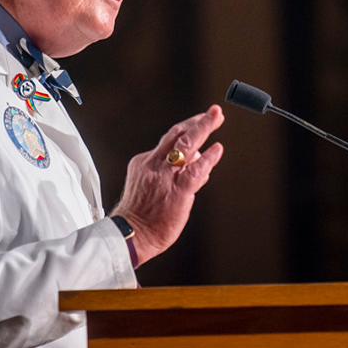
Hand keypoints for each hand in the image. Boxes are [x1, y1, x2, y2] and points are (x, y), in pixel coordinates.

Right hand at [110, 105, 224, 264]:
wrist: (130, 235)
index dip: (186, 129)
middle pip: (176, 135)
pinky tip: (217, 149)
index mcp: (144, 163)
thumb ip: (170, 173)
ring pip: (186, 145)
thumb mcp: (147, 186)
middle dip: (196, 121)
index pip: (168, 141)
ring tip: (216, 117)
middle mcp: (154, 165)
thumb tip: (195, 162)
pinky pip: (196, 170)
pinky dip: (208, 158)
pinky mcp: (178, 191)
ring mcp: (165, 176)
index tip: (197, 122)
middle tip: (213, 112)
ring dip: (203, 128)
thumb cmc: (139, 215)